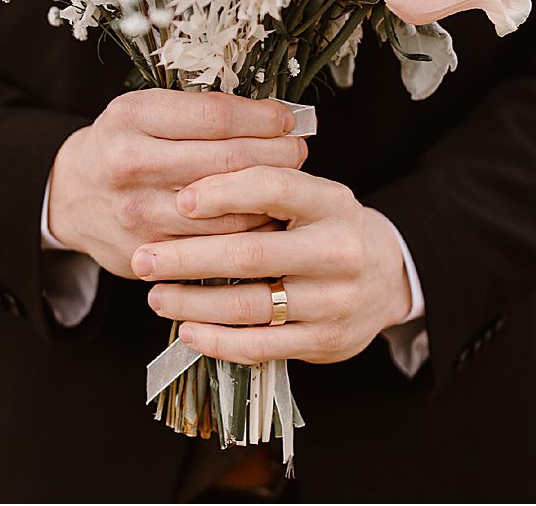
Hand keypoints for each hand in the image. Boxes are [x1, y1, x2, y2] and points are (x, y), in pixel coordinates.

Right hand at [46, 91, 305, 277]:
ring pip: (227, 211)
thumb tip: (277, 118)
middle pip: (227, 162)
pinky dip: (248, 233)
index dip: (263, 119)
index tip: (288, 120)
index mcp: (133, 117)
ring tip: (288, 183)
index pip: (217, 117)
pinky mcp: (145, 254)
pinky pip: (215, 248)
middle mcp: (130, 165)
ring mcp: (137, 214)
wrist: (71, 195)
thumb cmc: (125, 143)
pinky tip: (264, 217)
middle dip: (277, 155)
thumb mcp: (149, 109)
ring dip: (270, 197)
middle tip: (298, 151)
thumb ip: (203, 110)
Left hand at [139, 168, 412, 364]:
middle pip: (251, 254)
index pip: (275, 188)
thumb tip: (187, 191)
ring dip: (192, 302)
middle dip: (187, 257)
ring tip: (156, 295)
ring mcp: (334, 301)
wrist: (390, 278)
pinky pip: (259, 346)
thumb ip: (266, 190)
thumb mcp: (314, 198)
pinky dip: (216, 341)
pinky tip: (188, 330)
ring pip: (248, 306)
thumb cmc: (332, 230)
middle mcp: (338, 251)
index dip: (223, 192)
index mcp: (334, 204)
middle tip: (144, 257)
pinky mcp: (324, 341)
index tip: (180, 200)